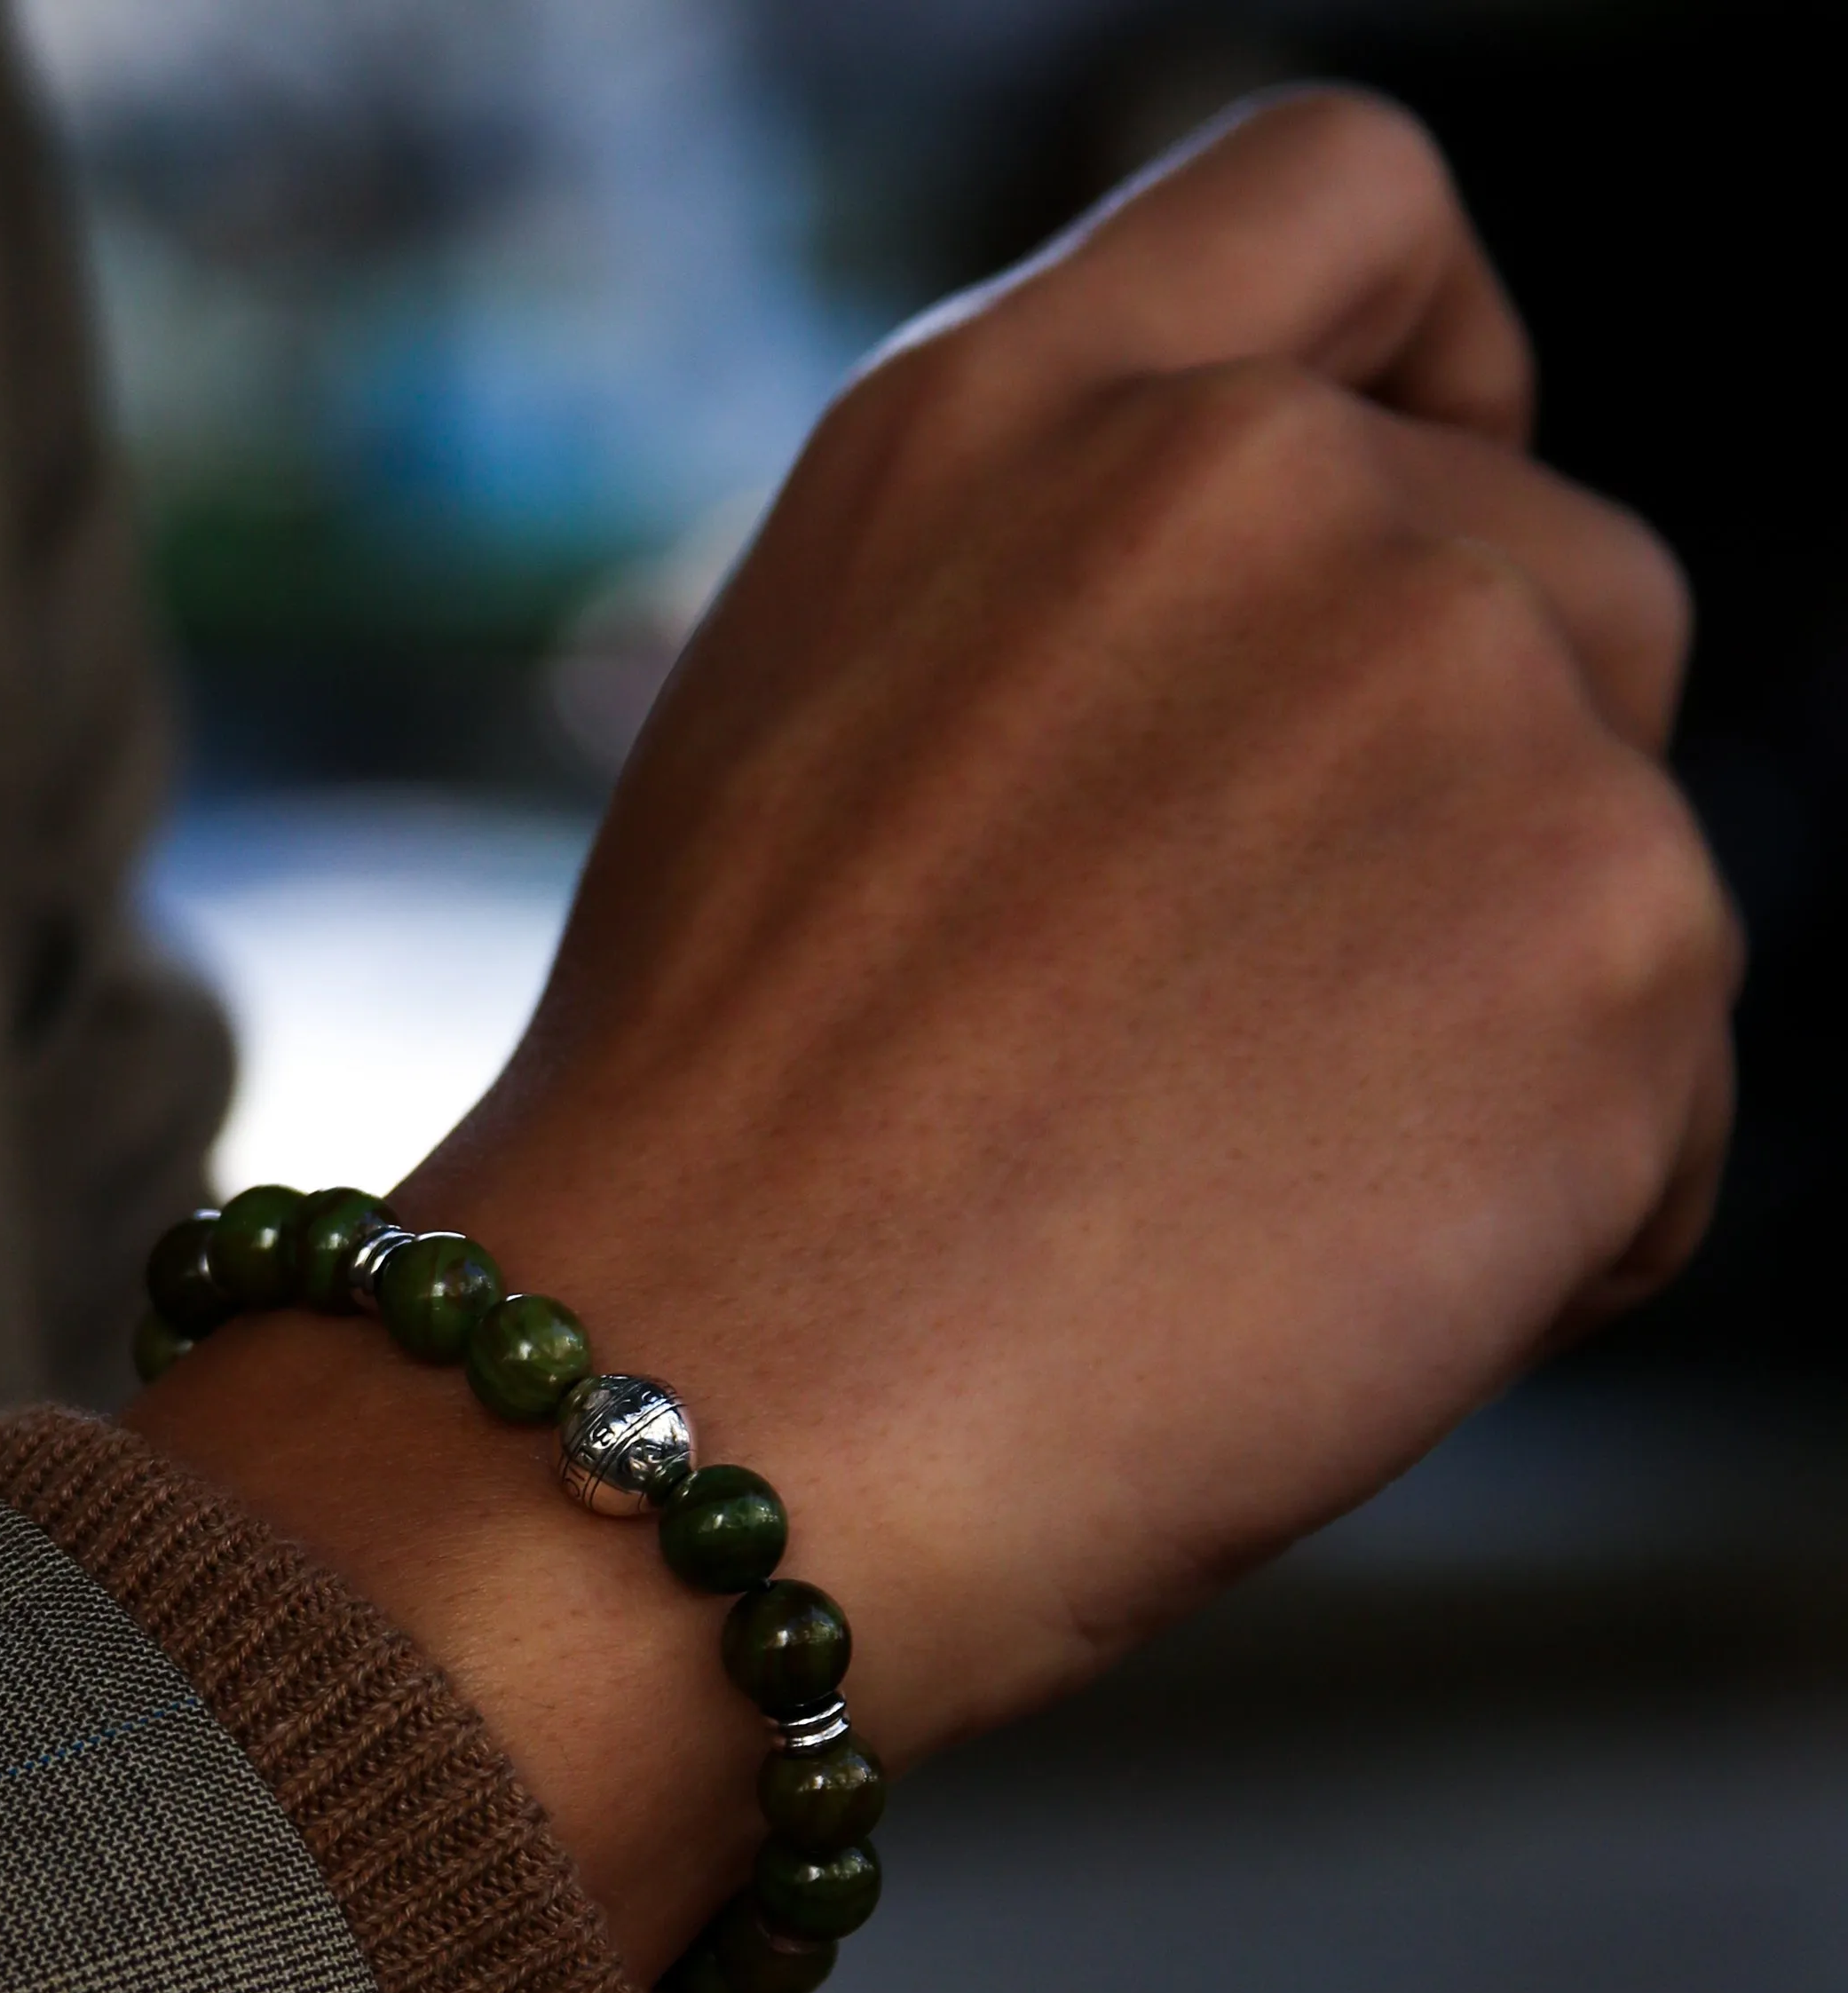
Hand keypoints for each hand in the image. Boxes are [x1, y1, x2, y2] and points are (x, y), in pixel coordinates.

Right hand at [132, 89, 1735, 1973]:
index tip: (1439, 501)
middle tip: (1238, 1042)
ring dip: (1499, 1027)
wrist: (695, 1410)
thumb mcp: (821, 731)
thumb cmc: (718, 1144)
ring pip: (1623, 849)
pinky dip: (1552, 1216)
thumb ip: (1076, 596)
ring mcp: (1457, 697)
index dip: (1441, 358)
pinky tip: (1316, 1303)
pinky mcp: (1610, 940)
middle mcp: (1265, 491)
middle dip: (1464, 797)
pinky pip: (1672, 1088)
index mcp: (1026, 419)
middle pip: (1557, 580)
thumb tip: (1324, 638)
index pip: (1347, 204)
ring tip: (1244, 1207)